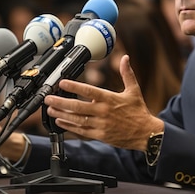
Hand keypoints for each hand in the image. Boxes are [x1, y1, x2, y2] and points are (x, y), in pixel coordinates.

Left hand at [43, 54, 163, 150]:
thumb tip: (125, 58)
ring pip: (77, 119)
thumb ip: (127, 74)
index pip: (89, 91)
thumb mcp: (134, 91)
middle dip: (61, 102)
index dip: (75, 86)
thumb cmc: (139, 112)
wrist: (146, 134)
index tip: (62, 82)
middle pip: (78, 106)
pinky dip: (69, 126)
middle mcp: (103, 112)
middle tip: (49, 98)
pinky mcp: (100, 135)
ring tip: (50, 109)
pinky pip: (82, 130)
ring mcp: (101, 124)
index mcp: (110, 99)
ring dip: (62, 114)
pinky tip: (60, 121)